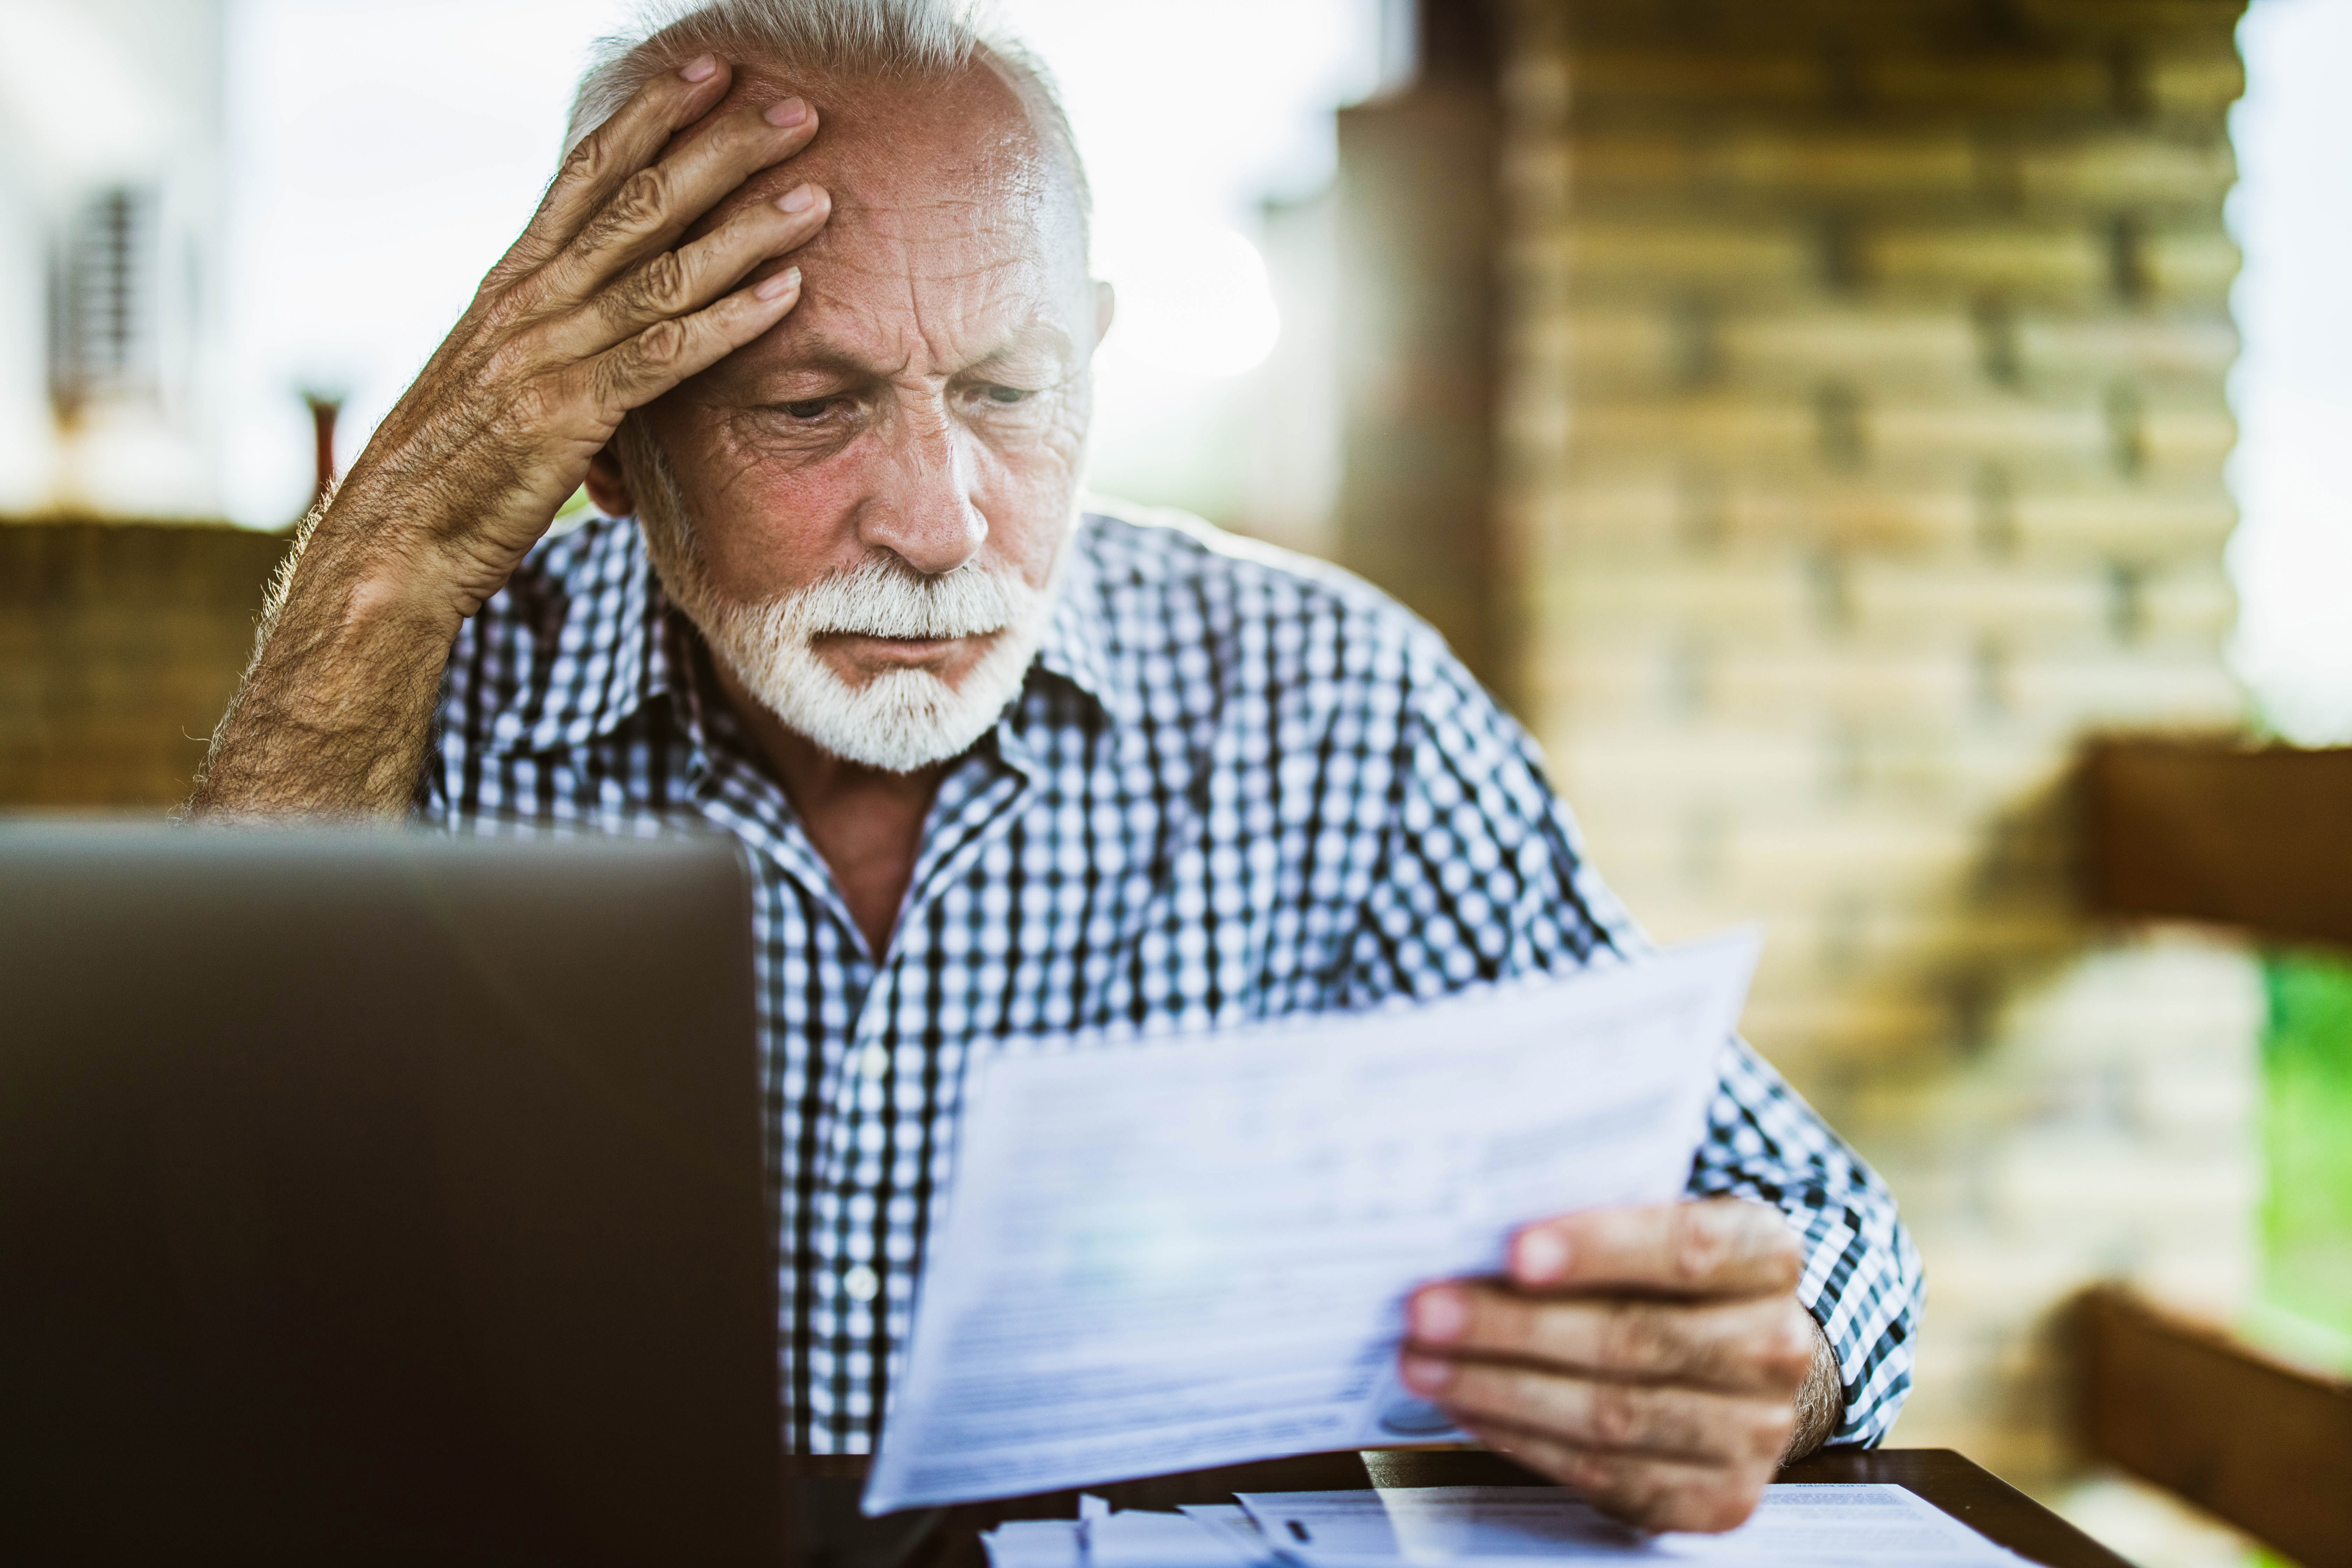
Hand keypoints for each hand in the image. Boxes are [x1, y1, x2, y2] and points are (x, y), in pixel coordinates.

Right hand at [189, 54, 829, 816]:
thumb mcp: (498, 379)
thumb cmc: (450, 469)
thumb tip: (602, 316)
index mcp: (512, 283)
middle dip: (719, 149)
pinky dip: (729, 322)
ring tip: (816, 197)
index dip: (650, 117)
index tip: (708, 72)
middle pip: (637, 201)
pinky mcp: (568, 415)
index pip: (587, 173)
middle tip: (795, 110)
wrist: (390, 543)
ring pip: (661, 270)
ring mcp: (547, 354)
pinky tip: (786, 295)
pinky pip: (663, 357)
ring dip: (745, 230)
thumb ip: (550, 338)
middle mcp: (528, 300)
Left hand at [1399, 1199, 1835, 1533]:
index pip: (1686, 1247)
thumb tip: (1471, 1225)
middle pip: (1635, 1339)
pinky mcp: (1715, 1497)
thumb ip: (1589, 1214)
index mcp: (1766, 1255)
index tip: (1512, 1250)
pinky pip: (1605, 1474)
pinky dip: (1522, 1439)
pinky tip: (1467, 1407)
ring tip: (1422, 1361)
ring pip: (1612, 1415)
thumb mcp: (1652, 1221)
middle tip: (1424, 1310)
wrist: (1743, 1358)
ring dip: (1500, 1388)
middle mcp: (1774, 1346)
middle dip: (1514, 1326)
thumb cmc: (1669, 1275)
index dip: (1597, 1248)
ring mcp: (1753, 1432)